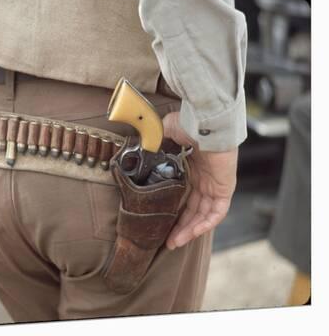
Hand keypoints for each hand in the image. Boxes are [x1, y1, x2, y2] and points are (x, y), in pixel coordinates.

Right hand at [162, 112, 237, 249]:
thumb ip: (153, 144)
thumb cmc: (187, 123)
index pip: (185, 194)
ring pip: (203, 215)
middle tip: (167, 240)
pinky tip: (191, 233)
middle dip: (181, 226)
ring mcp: (216, 184)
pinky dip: (204, 224)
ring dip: (190, 230)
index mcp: (192, 167)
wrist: (204, 121)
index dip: (175, 209)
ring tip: (174, 242)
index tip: (161, 220)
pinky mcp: (225, 187)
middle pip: (193, 209)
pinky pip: (216, 213)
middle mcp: (205, 179)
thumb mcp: (164, 134)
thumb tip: (139, 151)